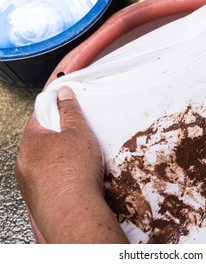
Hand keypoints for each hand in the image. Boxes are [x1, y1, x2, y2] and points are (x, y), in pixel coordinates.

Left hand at [15, 86, 127, 242]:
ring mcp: (29, 182)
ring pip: (46, 162)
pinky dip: (62, 177)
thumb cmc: (73, 174)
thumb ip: (70, 110)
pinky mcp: (38, 198)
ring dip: (61, 159)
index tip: (66, 107)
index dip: (55, 109)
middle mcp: (24, 161)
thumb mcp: (78, 131)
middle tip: (80, 139)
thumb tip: (63, 94)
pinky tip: (77, 179)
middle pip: (43, 140)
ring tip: (81, 162)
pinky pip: (50, 180)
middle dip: (61, 137)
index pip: (39, 115)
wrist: (74, 212)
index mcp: (29, 141)